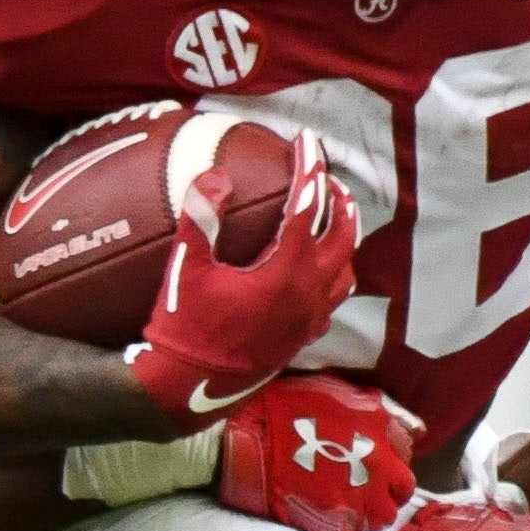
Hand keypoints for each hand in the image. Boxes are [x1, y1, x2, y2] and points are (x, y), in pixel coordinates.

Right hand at [122, 148, 359, 426]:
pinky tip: (316, 272)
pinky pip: (331, 300)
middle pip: (343, 235)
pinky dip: (332, 275)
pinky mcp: (300, 339)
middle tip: (325, 177)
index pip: (308, 205)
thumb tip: (216, 175)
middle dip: (338, 200)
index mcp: (286, 271)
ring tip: (333, 218)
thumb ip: (201, 217)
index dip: (308, 167)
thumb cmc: (184, 328)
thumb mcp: (187, 269)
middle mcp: (308, 294)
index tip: (305, 140)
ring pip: (345, 270)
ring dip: (344, 238)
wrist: (187, 390)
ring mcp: (309, 320)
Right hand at [215, 375, 416, 530]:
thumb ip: (370, 406)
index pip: (407, 449)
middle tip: (366, 488)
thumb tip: (398, 420)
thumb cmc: (280, 408)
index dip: (391, 456)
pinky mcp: (339, 523)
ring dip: (371, 512)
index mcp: (380, 427)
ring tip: (350, 507)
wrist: (244, 439)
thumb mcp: (332, 391)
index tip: (375, 460)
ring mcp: (362, 496)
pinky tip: (331, 521)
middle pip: (402, 488)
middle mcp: (380, 463)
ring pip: (384, 516)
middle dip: (389, 489)